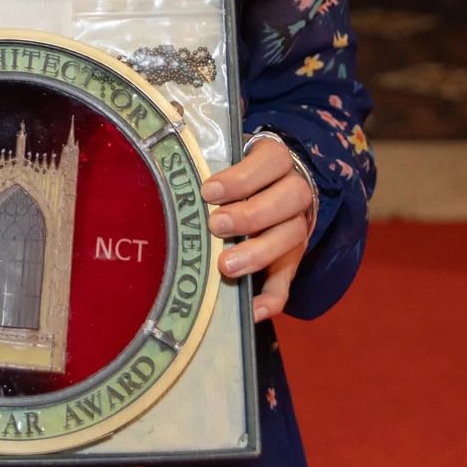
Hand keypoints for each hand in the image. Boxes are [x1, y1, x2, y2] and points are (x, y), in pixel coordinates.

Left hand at [201, 135, 318, 322]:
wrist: (271, 189)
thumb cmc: (236, 173)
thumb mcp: (228, 157)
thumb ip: (209, 161)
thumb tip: (170, 164)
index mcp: (277, 160)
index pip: (271, 161)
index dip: (242, 177)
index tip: (209, 191)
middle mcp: (294, 191)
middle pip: (288, 199)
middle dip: (251, 214)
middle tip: (216, 226)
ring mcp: (296, 227)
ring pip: (291, 237)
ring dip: (259, 252)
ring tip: (226, 265)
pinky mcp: (292, 260)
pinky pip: (289, 280)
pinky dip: (274, 297)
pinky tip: (254, 310)